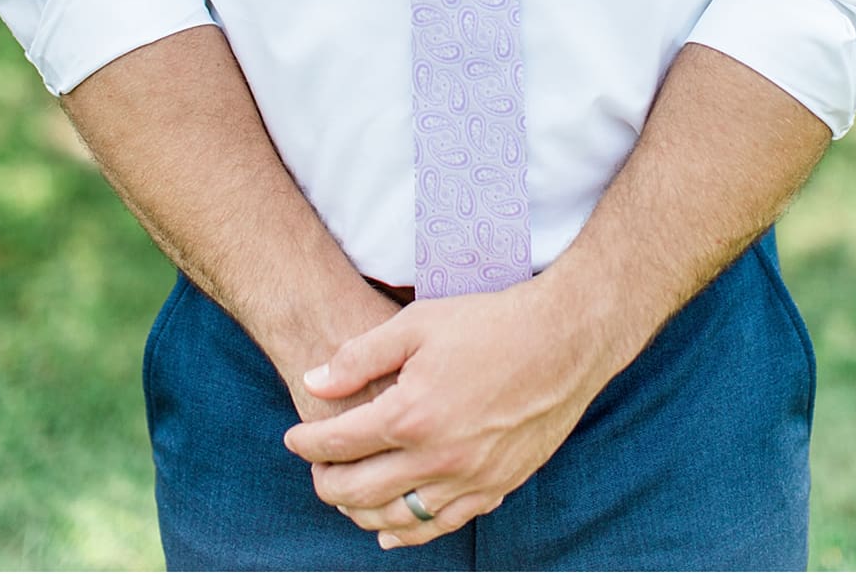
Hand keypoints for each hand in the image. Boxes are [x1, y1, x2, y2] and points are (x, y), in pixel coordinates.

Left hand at [281, 281, 617, 549]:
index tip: (293, 439)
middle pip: (361, 490)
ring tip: (344, 497)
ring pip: (400, 518)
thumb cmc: (486, 324)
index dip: (307, 443)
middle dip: (327, 484)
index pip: (339, 443)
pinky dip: (409, 532)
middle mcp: (438, 457)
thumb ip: (358, 358)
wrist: (562, 341)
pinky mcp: (498, 487)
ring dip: (363, 512)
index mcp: (411, 414)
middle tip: (314, 471)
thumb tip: (313, 383)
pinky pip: (443, 525)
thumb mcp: (413, 325)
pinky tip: (390, 529)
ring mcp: (471, 479)